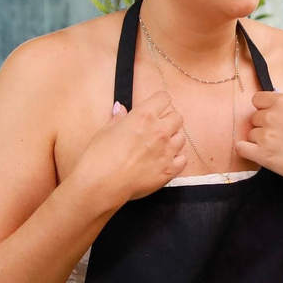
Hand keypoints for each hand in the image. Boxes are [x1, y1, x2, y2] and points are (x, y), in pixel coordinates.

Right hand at [70, 91, 185, 203]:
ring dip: (173, 139)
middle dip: (169, 120)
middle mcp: (159, 131)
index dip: (159, 102)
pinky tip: (164, 161)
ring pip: (181, 138)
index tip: (155, 107)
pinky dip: (176, 159)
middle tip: (157, 128)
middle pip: (177, 117)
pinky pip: (182, 159)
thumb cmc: (99, 156)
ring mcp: (167, 151)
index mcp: (144, 117)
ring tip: (160, 146)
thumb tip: (121, 109)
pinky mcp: (170, 170)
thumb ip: (118, 118)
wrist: (102, 184)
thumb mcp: (105, 131)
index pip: (163, 98)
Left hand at [236, 91, 282, 193]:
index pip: (257, 99)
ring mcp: (266, 136)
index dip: (263, 109)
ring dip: (259, 141)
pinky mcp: (263, 155)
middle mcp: (272, 115)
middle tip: (280, 137)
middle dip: (263, 127)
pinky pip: (241, 148)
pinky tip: (258, 153)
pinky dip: (246, 150)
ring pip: (251, 134)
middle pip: (254, 118)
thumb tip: (269, 111)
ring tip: (279, 148)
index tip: (271, 117)